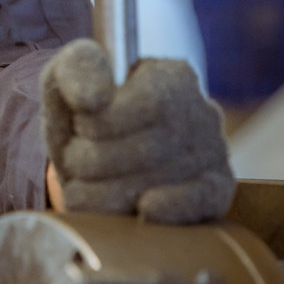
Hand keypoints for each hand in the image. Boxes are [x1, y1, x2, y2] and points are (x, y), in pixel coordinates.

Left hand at [42, 38, 234, 223]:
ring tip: (83, 185)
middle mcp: (202, 111)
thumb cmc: (82, 113)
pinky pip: (202, 202)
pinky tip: (141, 209)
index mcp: (173, 75)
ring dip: (107, 191)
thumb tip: (93, 100)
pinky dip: (169, 209)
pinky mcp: (216, 191)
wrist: (90, 158)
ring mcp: (213, 153)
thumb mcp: (68, 79)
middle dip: (97, 161)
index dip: (106, 123)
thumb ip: (76, 73)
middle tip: (72, 161)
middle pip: (153, 148)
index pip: (153, 103)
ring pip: (164, 182)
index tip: (78, 128)